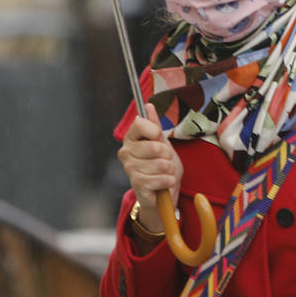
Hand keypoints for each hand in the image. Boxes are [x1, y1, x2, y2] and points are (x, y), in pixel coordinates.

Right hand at [117, 103, 181, 232]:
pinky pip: (161, 178)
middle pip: (155, 146)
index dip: (156, 132)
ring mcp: (129, 169)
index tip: (158, 139)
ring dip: (169, 170)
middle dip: (167, 155)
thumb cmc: (162, 165)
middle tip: (164, 160)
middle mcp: (126, 152)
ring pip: (161, 164)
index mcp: (131, 138)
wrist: (164, 191)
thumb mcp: (162, 142)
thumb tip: (148, 105)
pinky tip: (164, 182)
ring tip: (164, 172)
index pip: (140, 123)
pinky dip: (168, 181)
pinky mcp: (137, 184)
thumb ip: (154, 125)